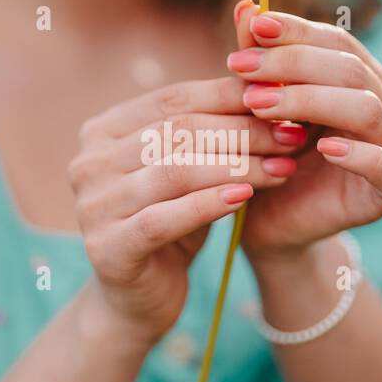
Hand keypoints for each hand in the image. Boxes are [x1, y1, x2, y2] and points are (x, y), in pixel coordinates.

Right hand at [70, 77, 299, 341]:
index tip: (285, 100)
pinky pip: (164, 218)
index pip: (173, 99)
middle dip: (243, 132)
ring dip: (237, 166)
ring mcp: (92, 205)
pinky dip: (209, 204)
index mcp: (102, 131)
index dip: (231, 97)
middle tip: (293, 136)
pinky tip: (247, 198)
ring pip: (174, 172)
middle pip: (176, 132)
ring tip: (283, 167)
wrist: (137, 301)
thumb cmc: (170, 225)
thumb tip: (268, 80)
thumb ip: (209, 130)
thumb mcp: (188, 171)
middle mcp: (88, 163)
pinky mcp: (107, 248)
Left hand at [224, 4, 381, 260]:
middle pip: (349, 69)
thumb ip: (258, 58)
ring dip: (310, 102)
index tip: (252, 28)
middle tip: (242, 69)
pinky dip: (359, 154)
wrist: (271, 221)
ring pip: (366, 108)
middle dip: (292, 64)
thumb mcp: (257, 103)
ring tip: (261, 106)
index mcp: (359, 77)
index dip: (295, 31)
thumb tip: (246, 6)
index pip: (336, 40)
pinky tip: (324, 148)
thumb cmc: (266, 155)